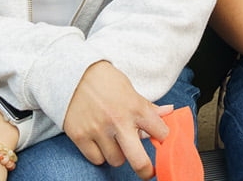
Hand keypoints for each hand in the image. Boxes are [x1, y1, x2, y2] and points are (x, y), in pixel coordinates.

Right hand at [62, 61, 168, 179]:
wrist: (73, 73)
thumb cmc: (105, 81)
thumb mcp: (130, 90)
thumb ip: (148, 107)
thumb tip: (169, 112)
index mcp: (135, 107)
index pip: (160, 132)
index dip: (163, 138)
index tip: (160, 141)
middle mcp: (118, 121)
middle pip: (138, 160)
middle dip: (146, 170)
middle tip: (147, 171)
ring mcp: (98, 131)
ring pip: (116, 160)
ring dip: (118, 154)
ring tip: (114, 140)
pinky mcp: (80, 136)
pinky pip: (97, 159)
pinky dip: (100, 154)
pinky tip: (99, 141)